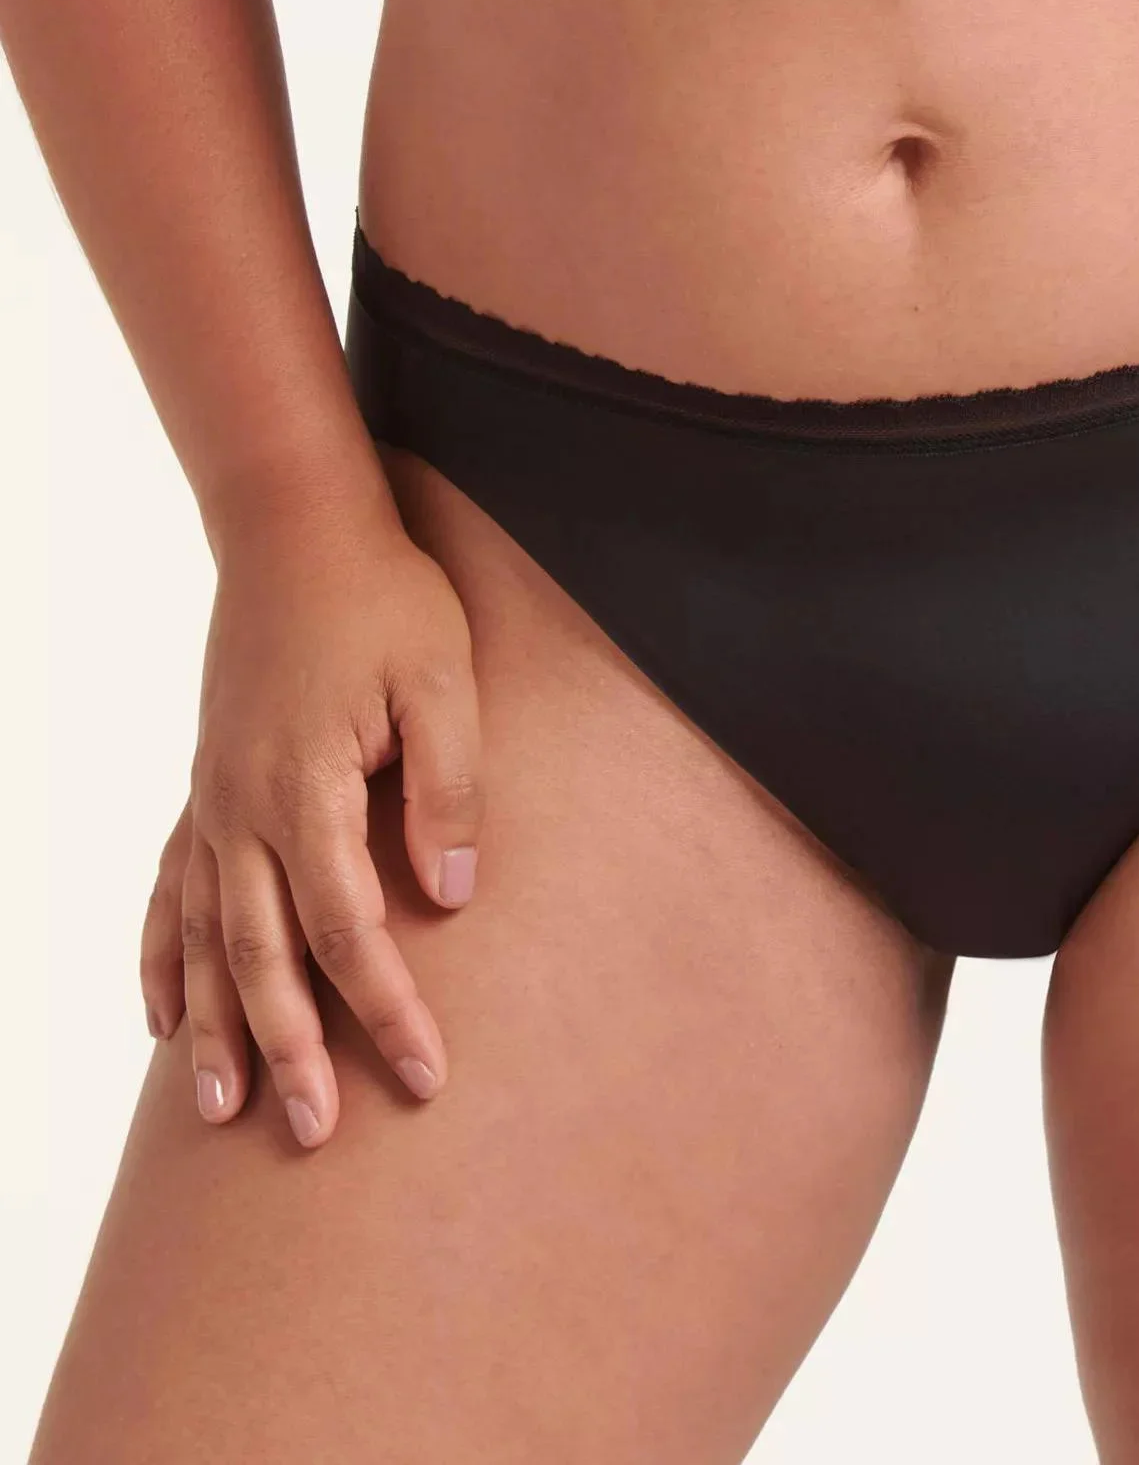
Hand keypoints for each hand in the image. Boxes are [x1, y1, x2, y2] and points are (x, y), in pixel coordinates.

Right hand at [139, 501, 481, 1148]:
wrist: (294, 531)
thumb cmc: (384, 599)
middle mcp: (244, 810)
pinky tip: (161, 1018)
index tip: (426, 1074)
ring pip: (206, 940)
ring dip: (214, 1028)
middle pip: (265, 957)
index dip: (388, 1009)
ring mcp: (213, 802)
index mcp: (308, 790)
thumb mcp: (442, 681)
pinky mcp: (205, 788)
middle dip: (293, 1051)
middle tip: (318, 1134)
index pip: (352, 930)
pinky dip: (162, 960)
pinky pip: (170, 892)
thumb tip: (450, 892)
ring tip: (221, 1113)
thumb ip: (448, 786)